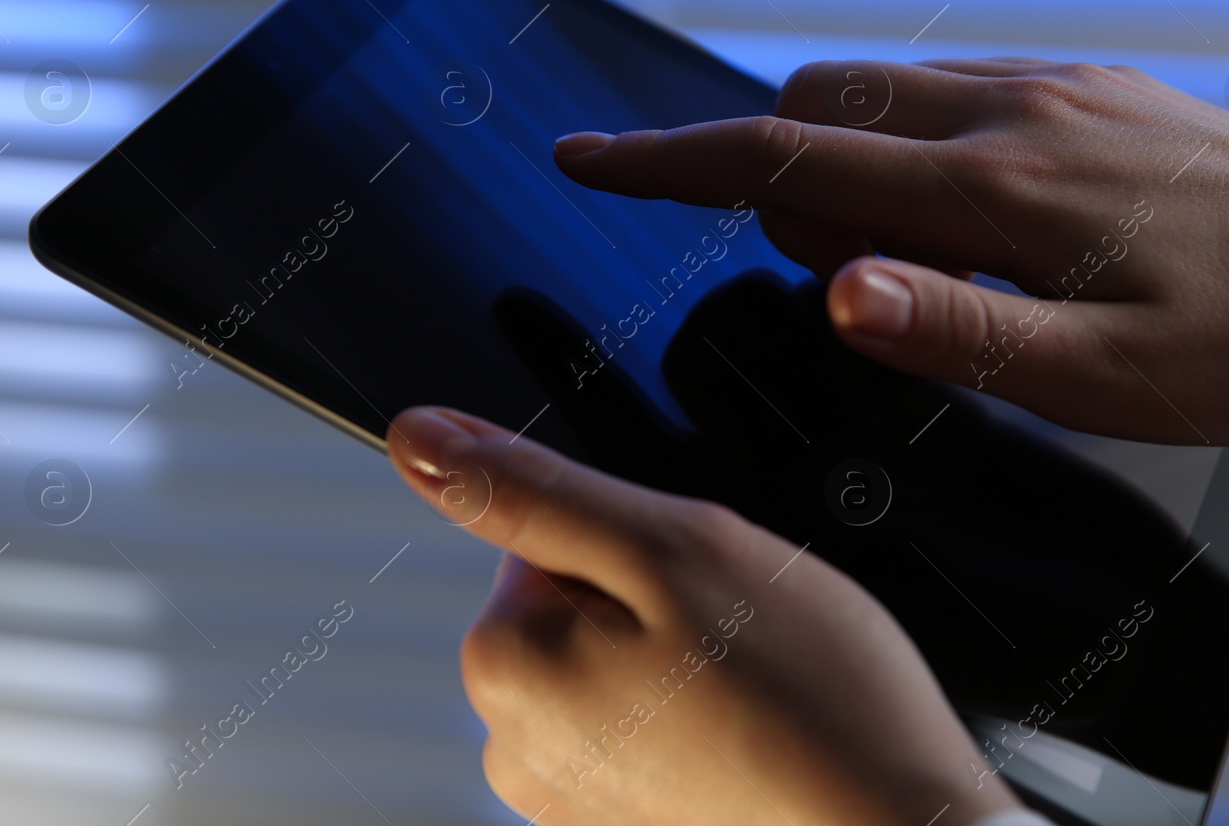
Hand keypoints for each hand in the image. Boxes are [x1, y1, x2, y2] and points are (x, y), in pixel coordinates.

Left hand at [386, 406, 1024, 825]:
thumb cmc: (806, 701)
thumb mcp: (668, 548)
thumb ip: (535, 490)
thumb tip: (422, 440)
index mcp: (504, 664)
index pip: (545, 534)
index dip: (638, 540)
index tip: (694, 584)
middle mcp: (513, 746)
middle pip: (576, 604)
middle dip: (658, 601)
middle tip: (734, 638)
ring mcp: (569, 801)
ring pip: (620, 666)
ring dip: (683, 664)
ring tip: (751, 694)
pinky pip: (648, 733)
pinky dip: (699, 724)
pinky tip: (752, 739)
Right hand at [553, 58, 1228, 442]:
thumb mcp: (1104, 379)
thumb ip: (960, 333)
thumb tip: (833, 289)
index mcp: (992, 189)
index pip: (786, 160)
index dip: (669, 160)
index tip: (587, 155)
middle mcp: (1009, 111)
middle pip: (819, 104)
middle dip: (766, 171)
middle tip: (816, 274)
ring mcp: (1051, 87)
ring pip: (883, 89)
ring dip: (842, 158)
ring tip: (910, 262)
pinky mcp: (1088, 87)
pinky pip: (952, 87)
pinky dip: (910, 139)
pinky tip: (971, 215)